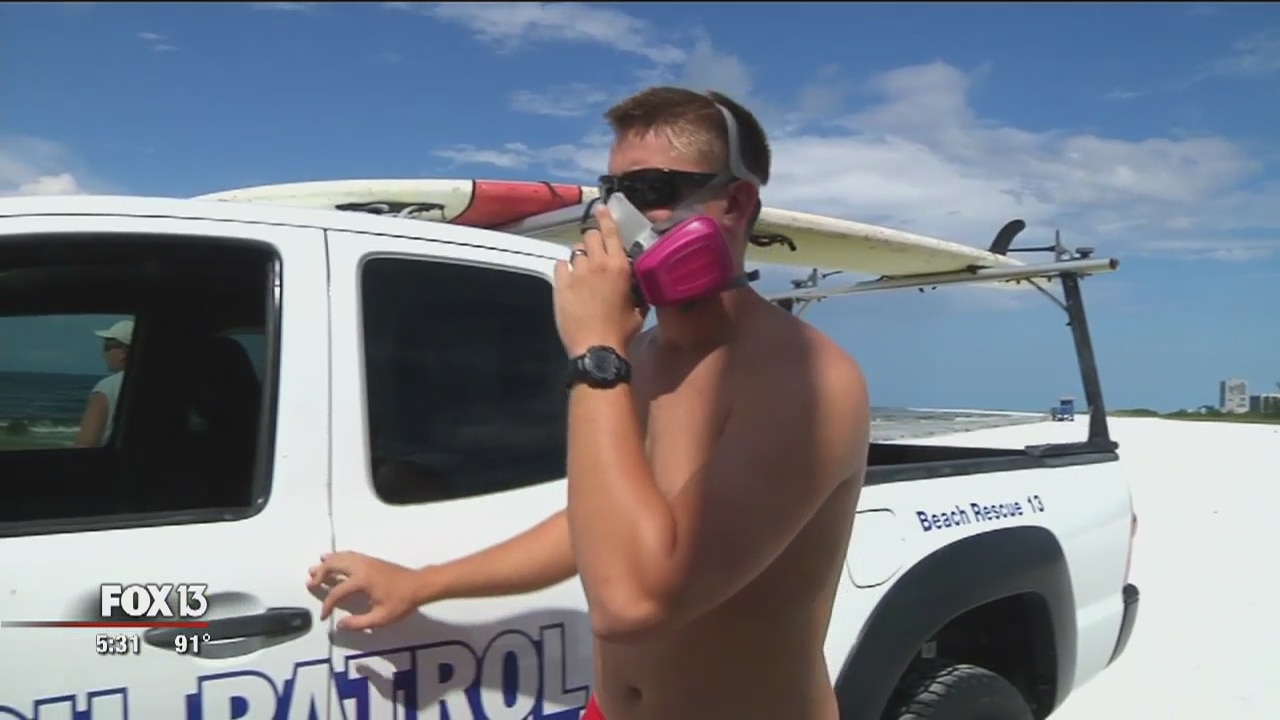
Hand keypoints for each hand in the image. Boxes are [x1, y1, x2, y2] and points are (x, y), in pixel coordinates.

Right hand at [306, 551, 436, 630]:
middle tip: (310, 583)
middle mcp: (361, 567)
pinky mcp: (371, 560)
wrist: (420, 585)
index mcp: (361, 581)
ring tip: (315, 568)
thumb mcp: (381, 618)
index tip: (324, 617)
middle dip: (320, 573)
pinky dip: (338, 556)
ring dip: (327, 562)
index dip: (327, 605)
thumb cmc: (401, 602)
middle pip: (334, 565)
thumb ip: (358, 623)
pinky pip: (350, 555)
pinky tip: (334, 560)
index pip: (337, 592)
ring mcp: (366, 561)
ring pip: (341, 557)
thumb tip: (339, 626)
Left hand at [554, 205, 645, 356]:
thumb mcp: (639, 308)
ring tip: (583, 269)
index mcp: (619, 266)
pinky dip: (565, 268)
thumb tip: (636, 282)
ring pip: (575, 251)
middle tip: (595, 249)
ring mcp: (576, 274)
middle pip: (589, 235)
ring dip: (580, 256)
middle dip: (592, 239)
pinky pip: (560, 265)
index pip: (610, 232)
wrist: (596, 348)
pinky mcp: (560, 286)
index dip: (605, 217)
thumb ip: (637, 289)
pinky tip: (569, 278)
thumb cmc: (622, 331)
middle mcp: (597, 264)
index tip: (601, 208)